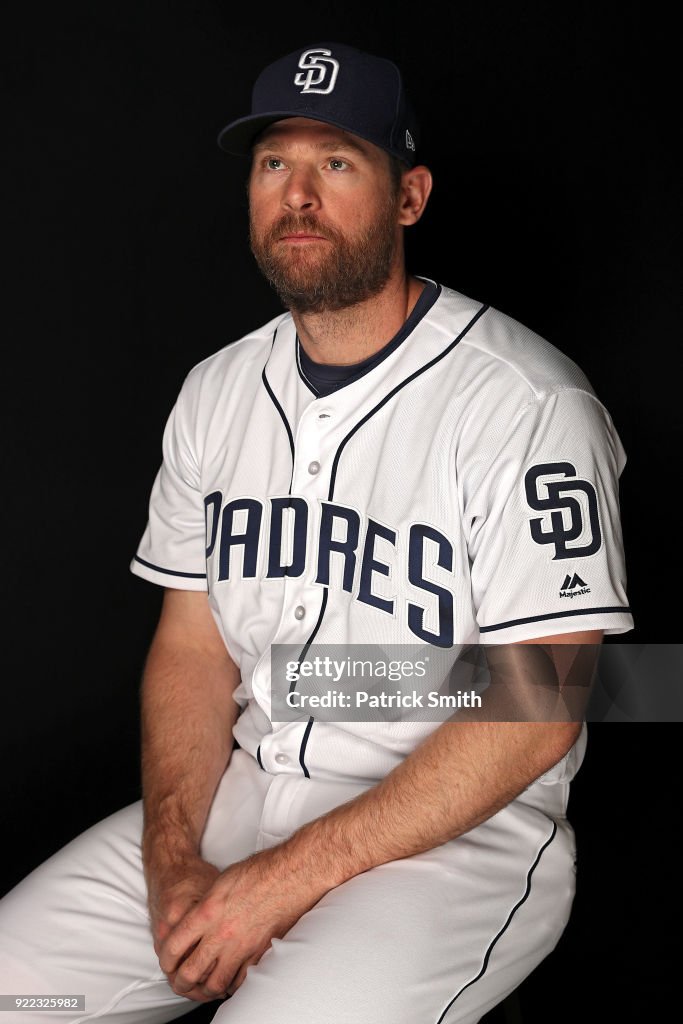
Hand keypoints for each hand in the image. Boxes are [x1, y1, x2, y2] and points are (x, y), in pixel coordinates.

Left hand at [157, 849, 321, 1000]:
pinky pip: (241, 980)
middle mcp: (221, 933)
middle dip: (181, 982)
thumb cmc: (258, 872)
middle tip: (180, 983)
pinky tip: (229, 981)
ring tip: (202, 987)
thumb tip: (195, 920)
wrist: (290, 874)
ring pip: (215, 982)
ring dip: (205, 989)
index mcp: (207, 912)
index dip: (166, 960)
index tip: (167, 963)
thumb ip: (205, 906)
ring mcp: (242, 946)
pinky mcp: (260, 952)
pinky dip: (232, 985)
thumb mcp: (220, 882)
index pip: (174, 946)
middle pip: (191, 971)